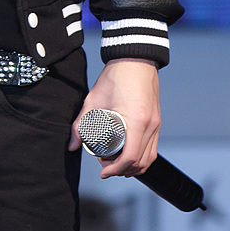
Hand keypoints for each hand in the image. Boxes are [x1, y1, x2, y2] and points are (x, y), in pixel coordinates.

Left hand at [68, 58, 159, 178]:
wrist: (134, 58)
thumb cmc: (116, 76)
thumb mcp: (94, 99)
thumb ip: (81, 123)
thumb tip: (72, 144)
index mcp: (136, 121)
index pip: (130, 157)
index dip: (115, 169)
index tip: (103, 172)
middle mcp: (150, 125)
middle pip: (140, 162)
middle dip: (122, 170)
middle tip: (105, 167)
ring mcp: (156, 124)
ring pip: (149, 158)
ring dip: (134, 167)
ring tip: (116, 164)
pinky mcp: (157, 121)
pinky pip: (153, 147)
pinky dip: (142, 157)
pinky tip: (130, 156)